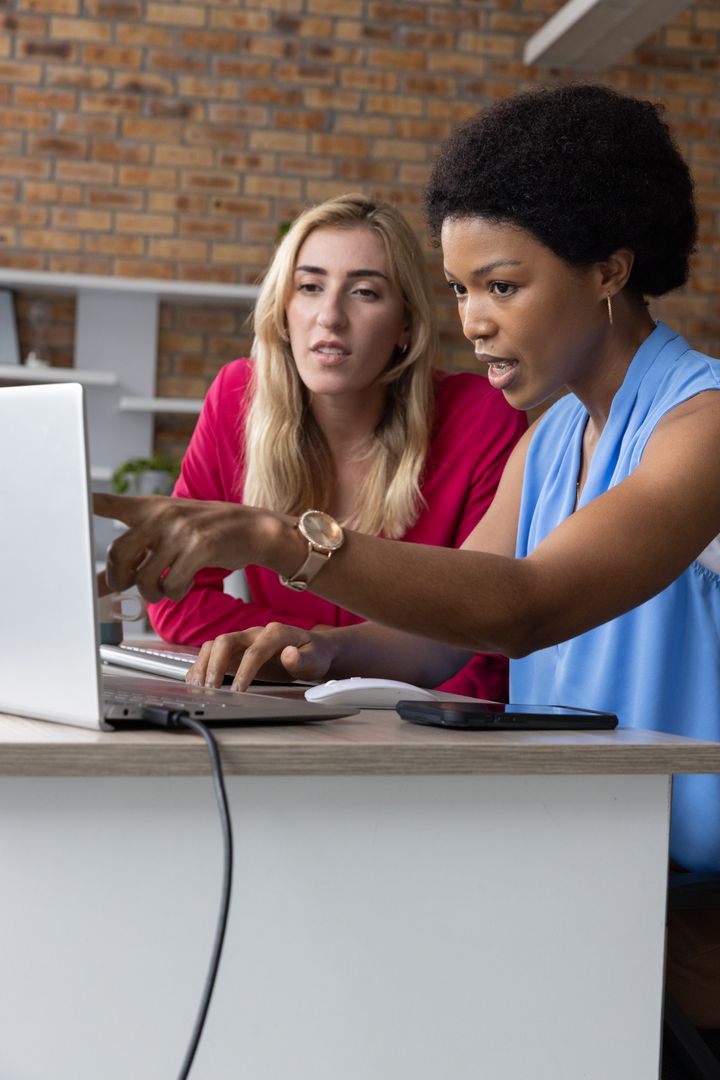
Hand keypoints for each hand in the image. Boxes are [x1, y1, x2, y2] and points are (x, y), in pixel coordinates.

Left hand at [93, 492, 275, 601]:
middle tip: (128, 585)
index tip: (73, 504)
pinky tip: (183, 584)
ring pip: (144, 577)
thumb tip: (101, 585)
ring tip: (163, 588)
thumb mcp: (170, 535)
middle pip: (117, 554)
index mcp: (151, 508)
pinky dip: (175, 593)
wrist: (254, 529)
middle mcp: (162, 515)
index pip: (110, 503)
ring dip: (152, 593)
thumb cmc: (208, 534)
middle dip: (119, 579)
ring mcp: (181, 530)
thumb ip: (136, 556)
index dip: (87, 504)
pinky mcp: (200, 547)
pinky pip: (172, 585)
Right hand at [188, 624, 337, 690]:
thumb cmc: (314, 654)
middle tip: (211, 689)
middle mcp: (254, 633)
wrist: (311, 649)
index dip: (244, 671)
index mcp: (274, 633)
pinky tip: (197, 682)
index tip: (238, 691)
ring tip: (200, 688)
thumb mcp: (316, 659)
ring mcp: (242, 641)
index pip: (254, 651)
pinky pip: (212, 654)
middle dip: (215, 665)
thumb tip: (289, 655)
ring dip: (204, 665)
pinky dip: (202, 667)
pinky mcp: (236, 653)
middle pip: (225, 641)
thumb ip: (303, 658)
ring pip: (214, 646)